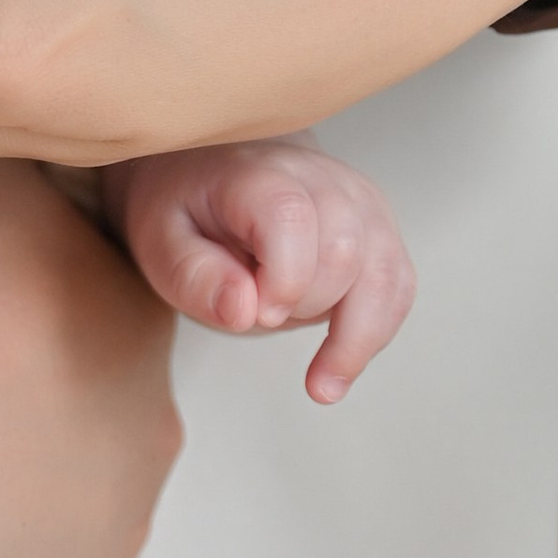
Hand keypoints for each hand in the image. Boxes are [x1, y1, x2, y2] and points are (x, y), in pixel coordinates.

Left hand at [109, 142, 413, 401]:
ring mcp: (359, 202)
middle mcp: (321, 178)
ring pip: (386, 273)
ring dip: (355, 336)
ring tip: (319, 384)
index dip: (284, 276)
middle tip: (262, 316)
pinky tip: (339, 366)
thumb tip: (244, 311)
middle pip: (345, 252)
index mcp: (259, 173)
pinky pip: (397, 287)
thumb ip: (194, 276)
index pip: (291, 216)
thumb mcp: (160, 242)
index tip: (259, 315)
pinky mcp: (378, 231)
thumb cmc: (186, 211)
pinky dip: (374, 333)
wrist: (217, 175)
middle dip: (307, 306)